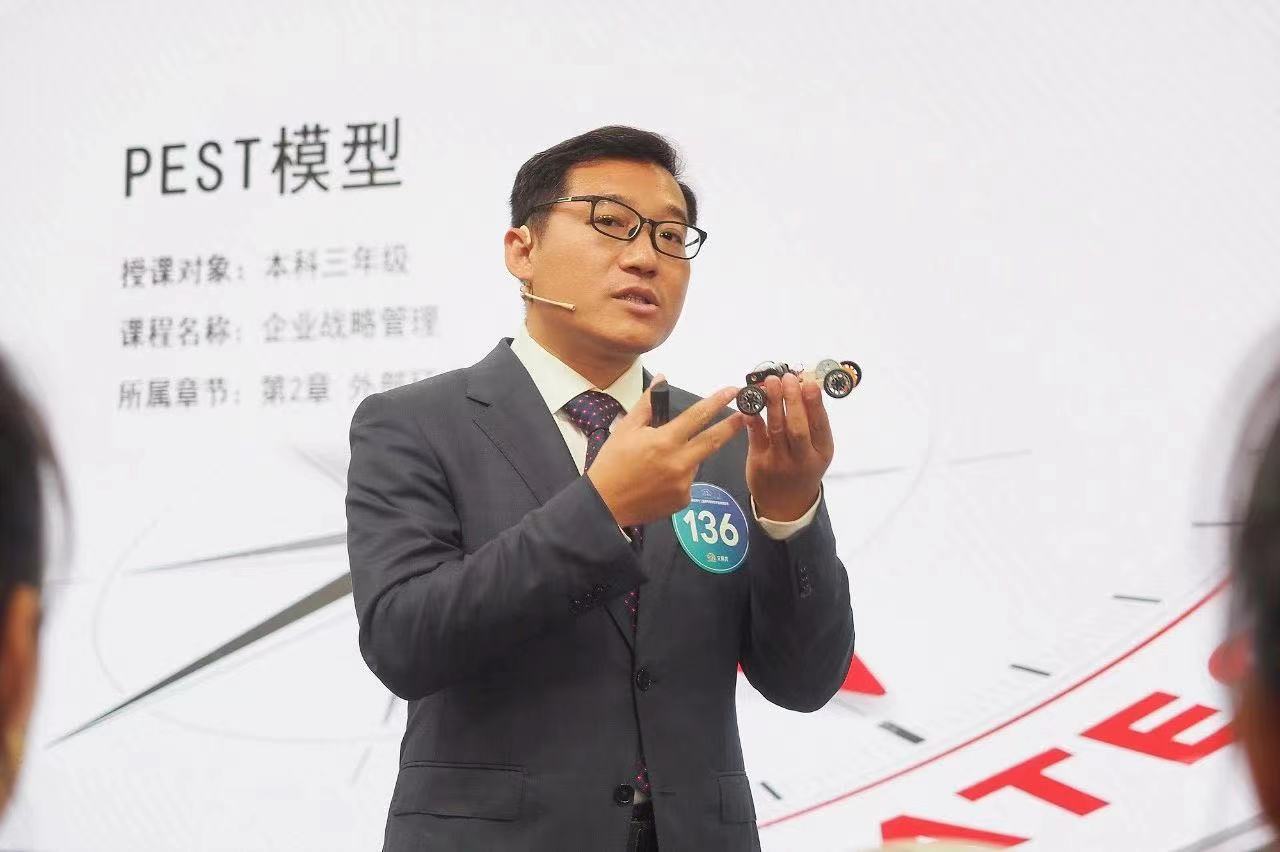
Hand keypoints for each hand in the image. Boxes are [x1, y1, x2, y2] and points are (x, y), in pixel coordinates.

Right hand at [588, 378, 745, 527]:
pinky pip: (688, 482)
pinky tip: (659, 480)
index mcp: (664, 441)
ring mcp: (684, 484)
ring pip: (696, 461)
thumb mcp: (626, 429)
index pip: (697, 416)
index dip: (717, 401)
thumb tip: (662, 378)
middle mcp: (679, 462)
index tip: (732, 391)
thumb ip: (648, 404)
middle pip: (714, 440)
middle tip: (745, 415)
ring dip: (689, 455)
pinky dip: (679, 476)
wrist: (604, 505)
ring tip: (661, 462)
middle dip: (731, 426)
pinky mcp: (684, 500)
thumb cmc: (612, 463)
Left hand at [745, 372, 834, 520]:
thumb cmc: (803, 466)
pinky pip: (756, 436)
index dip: (814, 403)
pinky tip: (751, 401)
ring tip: (770, 382)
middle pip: (797, 427)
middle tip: (787, 378)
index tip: (809, 383)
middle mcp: (803, 459)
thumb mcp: (817, 449)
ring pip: (776, 429)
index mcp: (822, 452)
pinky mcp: (759, 463)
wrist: (786, 504)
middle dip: (792, 400)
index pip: (820, 424)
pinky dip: (754, 417)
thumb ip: (812, 422)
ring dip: (773, 403)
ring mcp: (780, 462)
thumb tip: (804, 383)